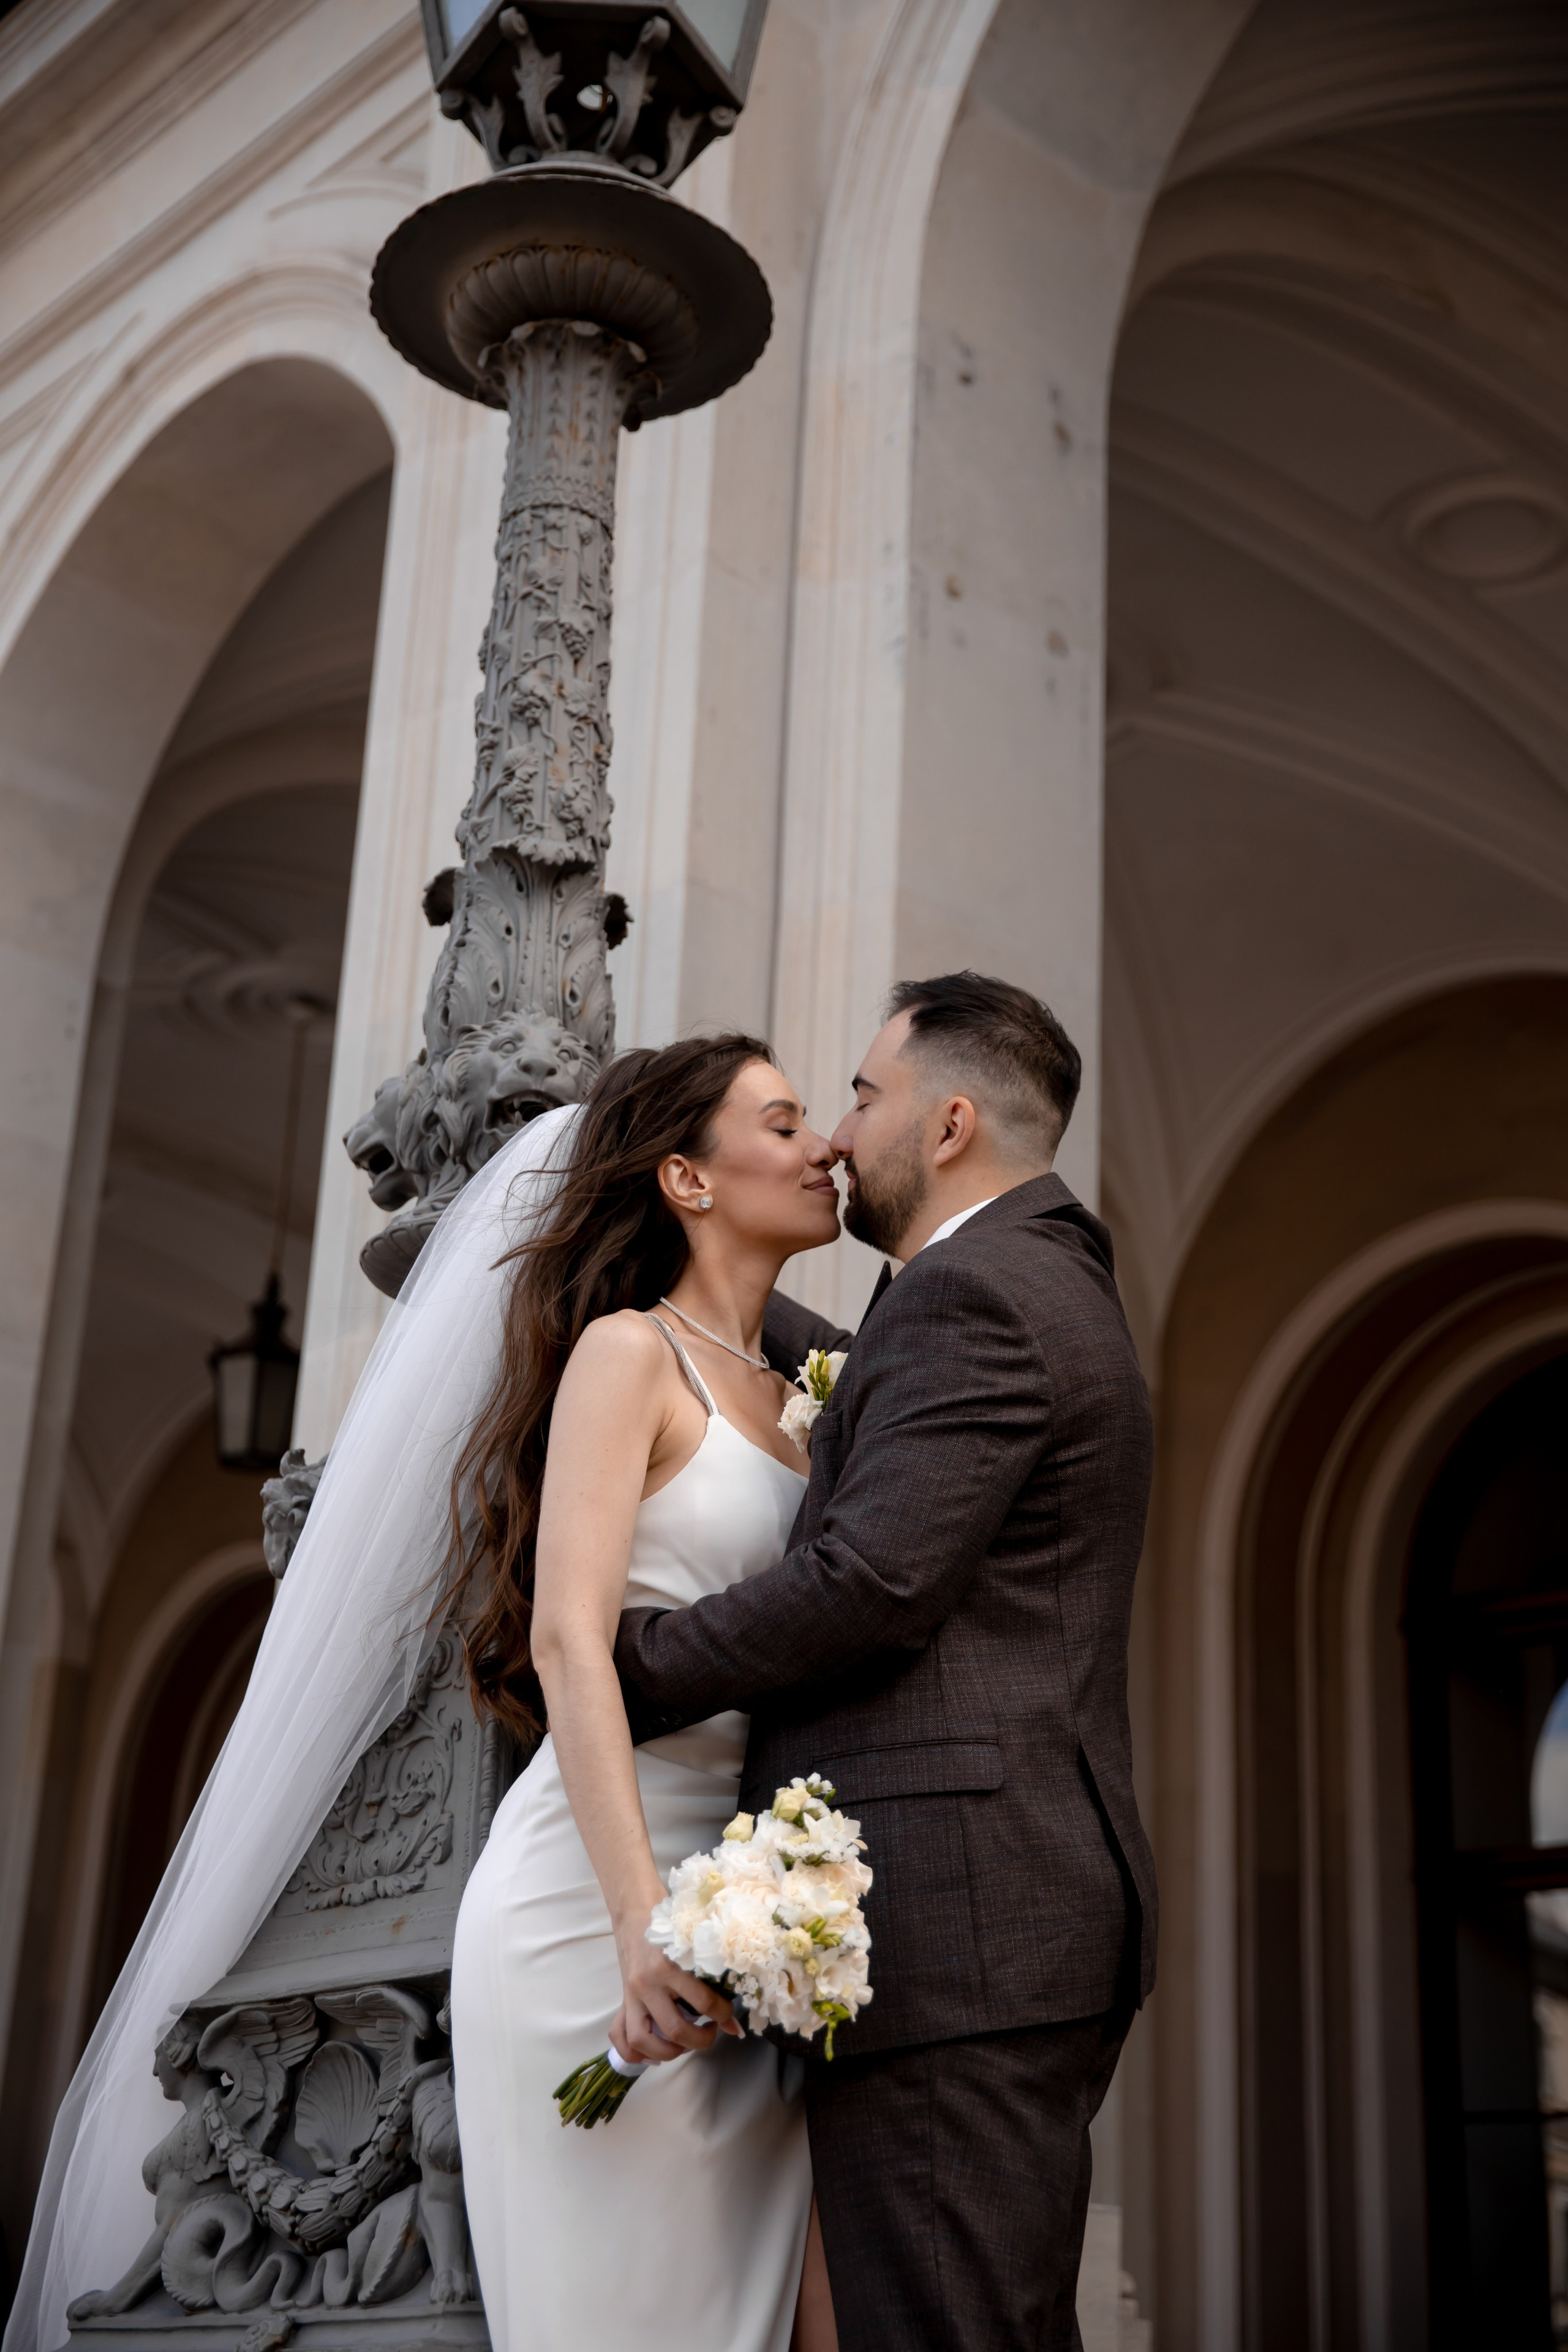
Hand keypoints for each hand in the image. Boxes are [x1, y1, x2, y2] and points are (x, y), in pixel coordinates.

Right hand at [611, 1927, 741, 2063]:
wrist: (634, 1910)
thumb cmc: (668, 1924)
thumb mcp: (690, 1946)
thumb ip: (709, 1978)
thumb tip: (733, 2020)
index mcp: (669, 1964)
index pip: (703, 2002)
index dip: (723, 2015)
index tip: (728, 2014)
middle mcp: (647, 1983)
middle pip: (675, 2029)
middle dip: (701, 2040)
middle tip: (711, 2032)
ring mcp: (631, 1994)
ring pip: (643, 2041)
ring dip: (669, 2053)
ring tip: (684, 2045)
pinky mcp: (622, 2000)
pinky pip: (620, 2037)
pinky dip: (636, 2053)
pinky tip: (655, 2051)